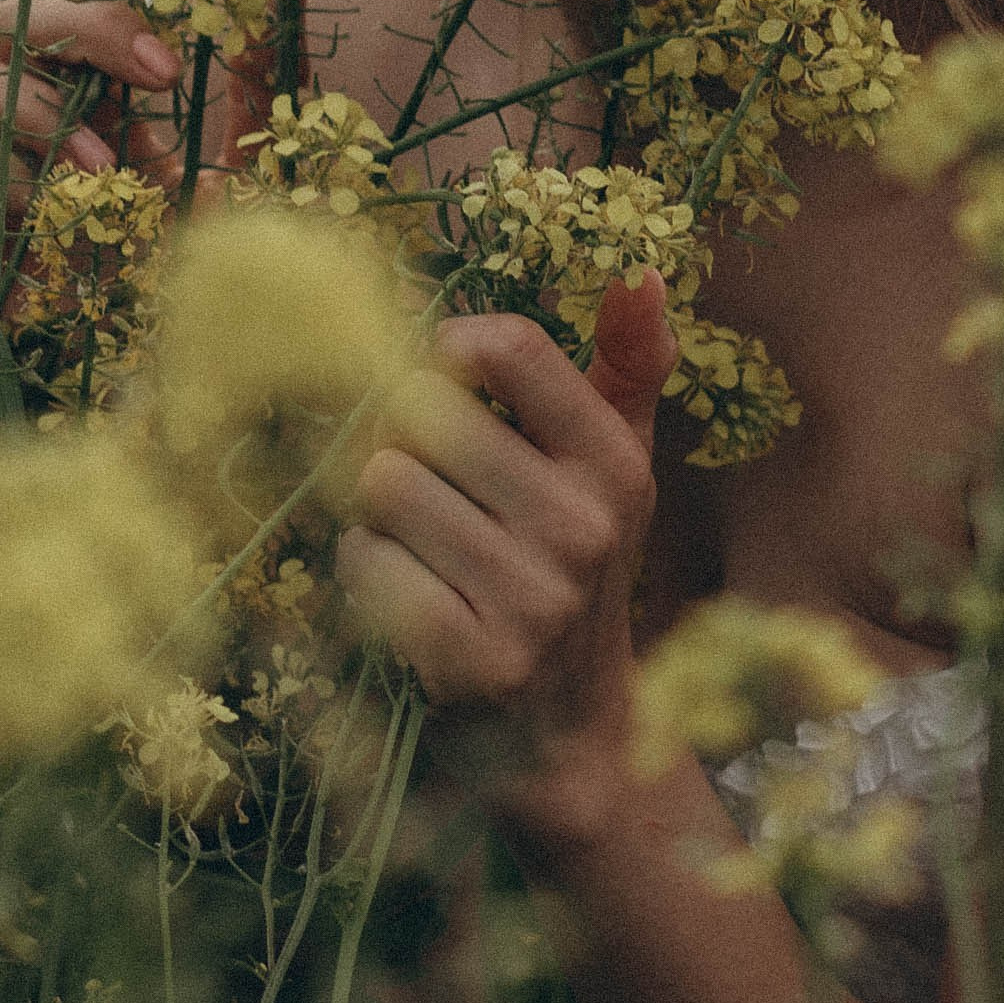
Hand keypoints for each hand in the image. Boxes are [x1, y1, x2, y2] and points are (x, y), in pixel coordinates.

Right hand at [0, 0, 264, 290]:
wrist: (118, 353)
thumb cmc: (169, 254)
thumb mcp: (223, 174)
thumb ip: (242, 106)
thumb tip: (268, 16)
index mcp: (78, 75)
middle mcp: (16, 99)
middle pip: (11, 12)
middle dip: (89, 29)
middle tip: (168, 74)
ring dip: (33, 109)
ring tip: (100, 163)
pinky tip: (42, 216)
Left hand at [334, 274, 676, 836]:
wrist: (567, 730)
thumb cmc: (574, 567)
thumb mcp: (613, 468)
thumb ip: (626, 367)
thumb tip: (640, 272)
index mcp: (614, 463)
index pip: (507, 347)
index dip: (447, 351)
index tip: (446, 381)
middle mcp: (583, 526)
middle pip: (420, 415)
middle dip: (402, 443)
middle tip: (430, 487)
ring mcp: (530, 597)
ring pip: (381, 486)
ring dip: (379, 512)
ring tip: (423, 545)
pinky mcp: (470, 655)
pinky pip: (363, 561)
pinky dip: (366, 570)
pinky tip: (411, 594)